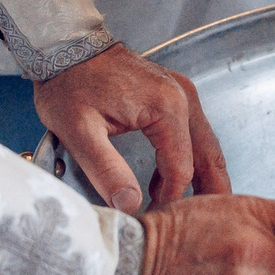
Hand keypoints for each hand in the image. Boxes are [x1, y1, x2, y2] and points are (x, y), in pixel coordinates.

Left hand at [34, 46, 230, 212]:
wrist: (65, 46)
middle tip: (207, 227)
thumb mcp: (79, 132)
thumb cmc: (68, 84)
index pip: (182, 168)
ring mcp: (181, 93)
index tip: (154, 220)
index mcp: (167, 107)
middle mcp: (183, 97)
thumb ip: (107, 170)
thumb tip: (131, 205)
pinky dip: (188, 158)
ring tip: (190, 211)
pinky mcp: (173, 93)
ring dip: (200, 177)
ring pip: (206, 144)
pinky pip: (192, 132)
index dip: (170, 200)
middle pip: (209, 156)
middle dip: (209, 193)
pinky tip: (166, 179)